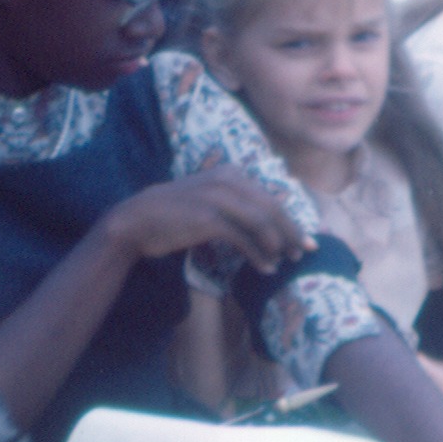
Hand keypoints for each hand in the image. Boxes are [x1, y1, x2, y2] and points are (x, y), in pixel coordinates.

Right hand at [102, 163, 313, 270]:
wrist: (136, 219)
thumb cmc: (173, 213)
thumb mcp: (208, 198)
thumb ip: (235, 202)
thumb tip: (268, 218)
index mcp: (230, 173)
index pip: (270, 197)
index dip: (292, 219)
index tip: (306, 237)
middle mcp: (227, 181)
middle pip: (272, 208)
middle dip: (293, 232)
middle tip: (306, 251)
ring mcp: (218, 198)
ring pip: (262, 223)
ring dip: (278, 246)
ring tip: (285, 263)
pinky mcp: (208, 219)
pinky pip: (244, 239)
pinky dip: (259, 255)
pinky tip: (265, 268)